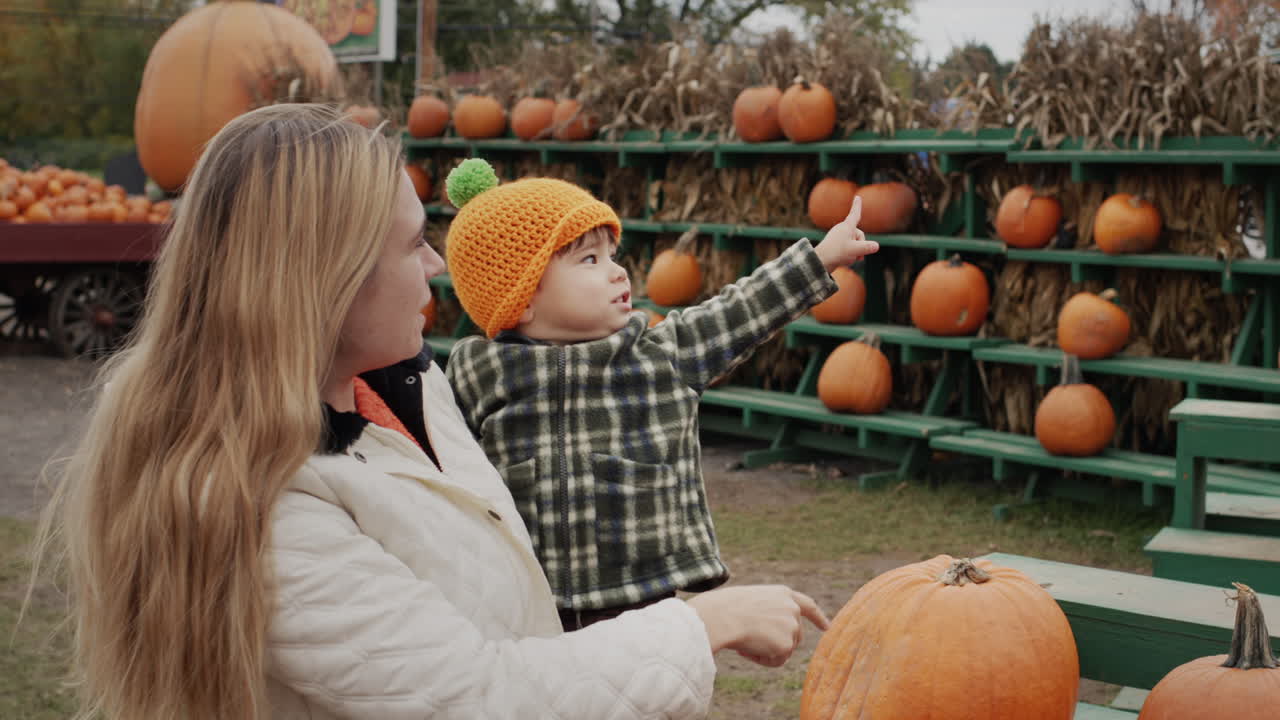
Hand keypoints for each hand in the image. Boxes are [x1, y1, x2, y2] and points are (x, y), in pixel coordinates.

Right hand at [686, 585, 829, 666]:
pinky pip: (777, 661)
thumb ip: (769, 612)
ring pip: (785, 650)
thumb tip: (770, 634)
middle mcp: (793, 608)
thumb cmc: (726, 608)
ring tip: (745, 643)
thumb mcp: (751, 601)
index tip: (828, 627)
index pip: (808, 605)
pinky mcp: (787, 643)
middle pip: (795, 636)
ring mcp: (792, 625)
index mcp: (783, 594)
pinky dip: (762, 660)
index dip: (818, 618)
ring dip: (767, 652)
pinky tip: (748, 650)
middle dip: (778, 644)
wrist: (722, 616)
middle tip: (750, 642)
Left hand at [813, 195, 879, 271]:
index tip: (857, 197)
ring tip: (847, 258)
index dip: (857, 206)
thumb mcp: (855, 250)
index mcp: (846, 227)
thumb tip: (876, 246)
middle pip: (859, 235)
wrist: (819, 262)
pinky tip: (845, 261)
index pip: (854, 214)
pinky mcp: (836, 246)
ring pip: (855, 243)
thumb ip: (867, 247)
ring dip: (856, 252)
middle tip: (855, 254)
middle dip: (861, 246)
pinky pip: (849, 249)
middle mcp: (842, 230)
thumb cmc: (836, 253)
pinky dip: (850, 255)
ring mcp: (839, 238)